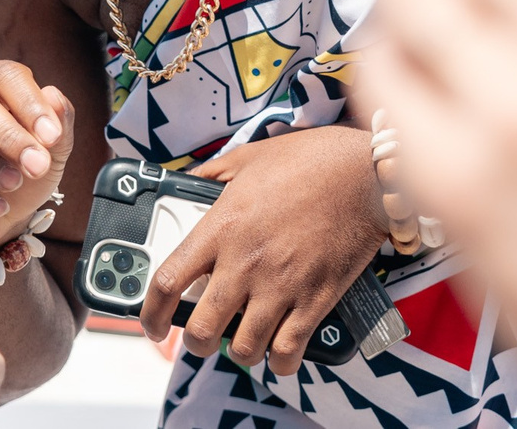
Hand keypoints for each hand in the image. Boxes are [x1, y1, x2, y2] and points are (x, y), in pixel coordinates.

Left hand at [138, 125, 385, 373]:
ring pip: (243, 349)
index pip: (167, 282)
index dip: (150, 313)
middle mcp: (245, 263)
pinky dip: (281, 361)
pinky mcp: (315, 300)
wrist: (365, 173)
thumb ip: (213, 173)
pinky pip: (288, 351)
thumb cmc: (310, 160)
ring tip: (243, 341)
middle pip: (201, 329)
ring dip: (238, 352)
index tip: (152, 323)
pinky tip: (279, 351)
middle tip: (201, 336)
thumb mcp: (250, 156)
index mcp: (221, 227)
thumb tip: (188, 182)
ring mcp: (281, 286)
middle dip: (195, 342)